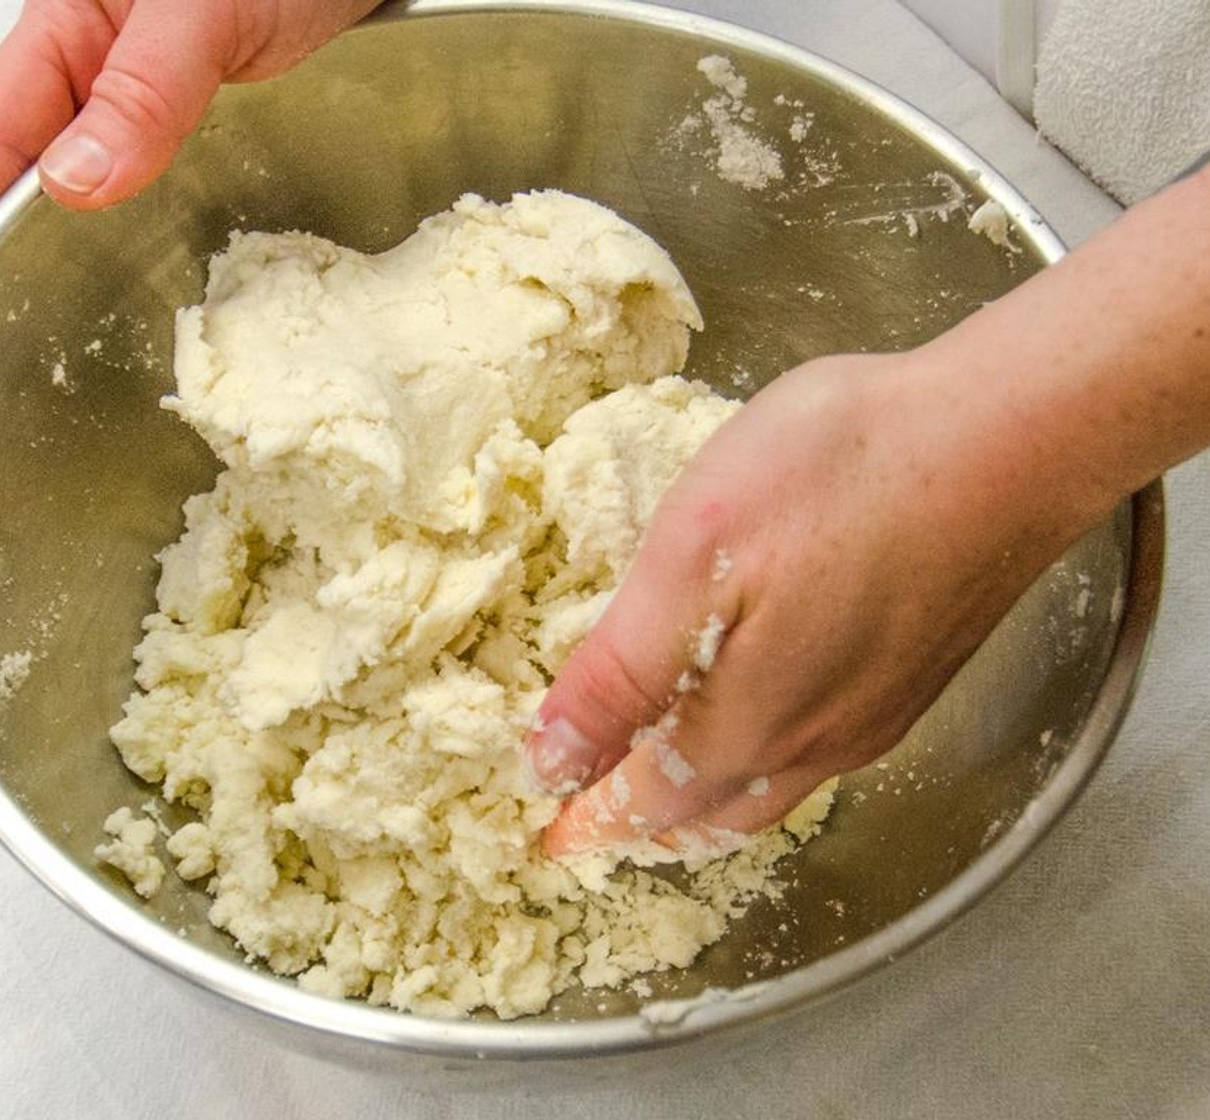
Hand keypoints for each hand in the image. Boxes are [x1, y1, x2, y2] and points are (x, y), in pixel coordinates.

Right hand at [0, 0, 381, 264]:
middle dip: (18, 230)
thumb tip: (75, 181)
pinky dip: (144, 209)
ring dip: (83, 226)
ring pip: (98, 163)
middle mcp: (104, 52)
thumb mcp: (201, 15)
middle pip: (39, 151)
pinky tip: (149, 245)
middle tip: (15, 310)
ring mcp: (153, 78)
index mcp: (71, 20)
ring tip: (70, 295)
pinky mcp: (207, 98)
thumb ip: (141, 92)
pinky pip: (155, 162)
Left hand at [524, 351, 1103, 857]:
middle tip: (596, 820)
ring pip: (769, 793)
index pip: (645, 801)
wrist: (1009, 439)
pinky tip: (759, 728)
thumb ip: (621, 671)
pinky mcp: (912, 680)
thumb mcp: (692, 557)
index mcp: (746, 722)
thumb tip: (552, 760)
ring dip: (703, 803)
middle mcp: (814, 743)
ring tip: (665, 791)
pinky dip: (760, 768)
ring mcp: (873, 716)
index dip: (586, 819)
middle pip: (709, 813)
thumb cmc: (841, 475)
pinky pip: (819, 759)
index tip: (548, 837)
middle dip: (642, 824)